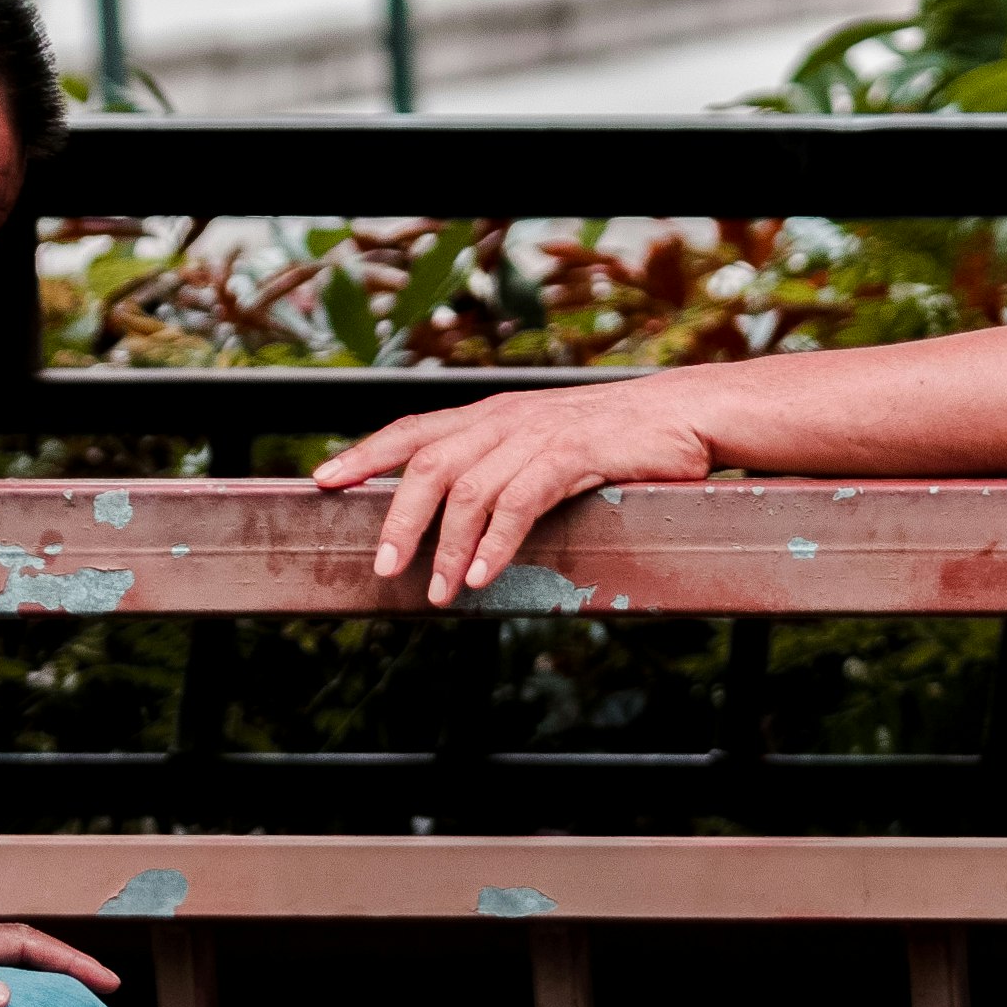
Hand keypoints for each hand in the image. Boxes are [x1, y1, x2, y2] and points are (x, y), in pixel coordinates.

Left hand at [308, 384, 714, 605]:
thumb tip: (456, 510)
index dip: (365, 453)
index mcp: (492, 414)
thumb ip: (500, 464)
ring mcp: (538, 434)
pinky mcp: (575, 454)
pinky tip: (483, 575)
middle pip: (429, 464)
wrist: (684, 415)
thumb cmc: (616, 440)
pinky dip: (497, 542)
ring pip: (470, 490)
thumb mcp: (545, 443)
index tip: (322, 481)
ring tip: (439, 592)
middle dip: (397, 518)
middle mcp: (505, 419)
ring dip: (448, 547)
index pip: (413, 429)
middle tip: (381, 567)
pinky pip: (521, 501)